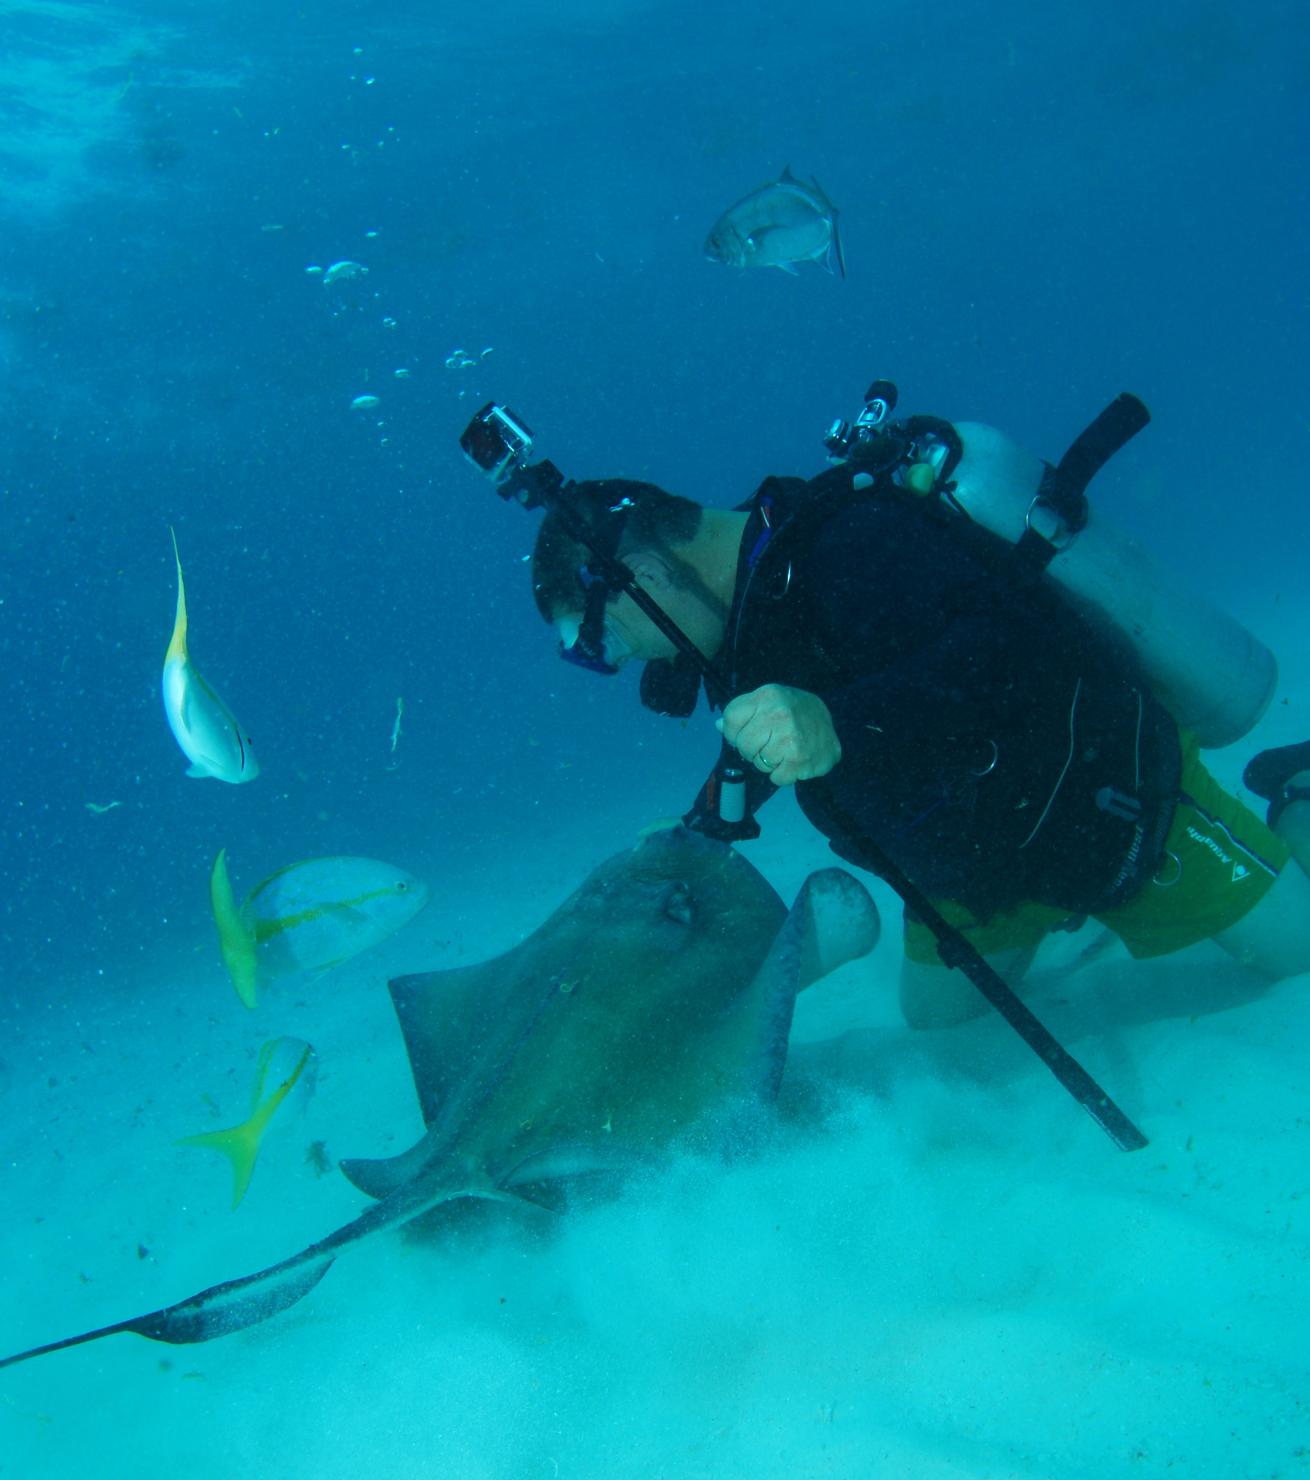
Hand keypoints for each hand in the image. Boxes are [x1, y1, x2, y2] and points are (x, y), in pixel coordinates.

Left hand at [717, 684, 841, 786]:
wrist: (830, 721)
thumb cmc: (792, 710)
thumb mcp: (767, 701)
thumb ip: (742, 712)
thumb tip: (719, 726)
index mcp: (767, 696)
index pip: (731, 720)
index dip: (733, 732)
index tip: (746, 733)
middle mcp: (779, 714)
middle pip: (743, 745)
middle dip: (751, 750)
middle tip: (767, 744)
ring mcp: (791, 738)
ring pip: (759, 763)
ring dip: (768, 763)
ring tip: (783, 751)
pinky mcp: (801, 760)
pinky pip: (776, 778)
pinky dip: (782, 775)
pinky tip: (792, 762)